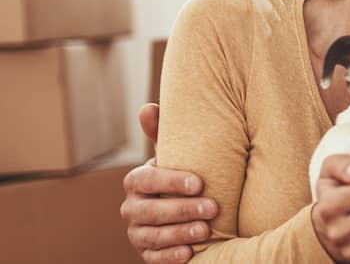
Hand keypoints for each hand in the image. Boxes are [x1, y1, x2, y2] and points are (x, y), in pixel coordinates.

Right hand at [121, 104, 218, 263]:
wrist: (184, 210)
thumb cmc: (181, 177)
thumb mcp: (175, 157)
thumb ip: (162, 134)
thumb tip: (148, 107)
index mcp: (137, 181)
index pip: (147, 180)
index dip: (171, 181)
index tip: (200, 183)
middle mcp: (131, 208)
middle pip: (151, 211)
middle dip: (182, 210)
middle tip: (212, 208)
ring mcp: (137, 232)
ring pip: (153, 236)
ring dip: (180, 233)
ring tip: (206, 231)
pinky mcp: (146, 254)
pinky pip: (153, 258)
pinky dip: (171, 256)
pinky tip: (190, 253)